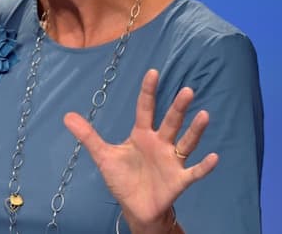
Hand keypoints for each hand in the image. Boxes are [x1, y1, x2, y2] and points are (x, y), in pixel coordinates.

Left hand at [62, 69, 216, 233]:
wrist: (135, 207)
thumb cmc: (123, 178)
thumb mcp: (103, 156)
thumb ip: (88, 136)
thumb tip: (66, 115)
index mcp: (142, 135)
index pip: (145, 109)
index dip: (148, 91)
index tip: (153, 72)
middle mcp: (161, 144)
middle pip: (171, 122)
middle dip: (178, 107)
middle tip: (186, 90)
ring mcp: (172, 161)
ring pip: (186, 142)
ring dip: (195, 130)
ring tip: (204, 115)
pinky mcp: (179, 180)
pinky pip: (194, 172)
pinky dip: (205, 166)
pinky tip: (215, 157)